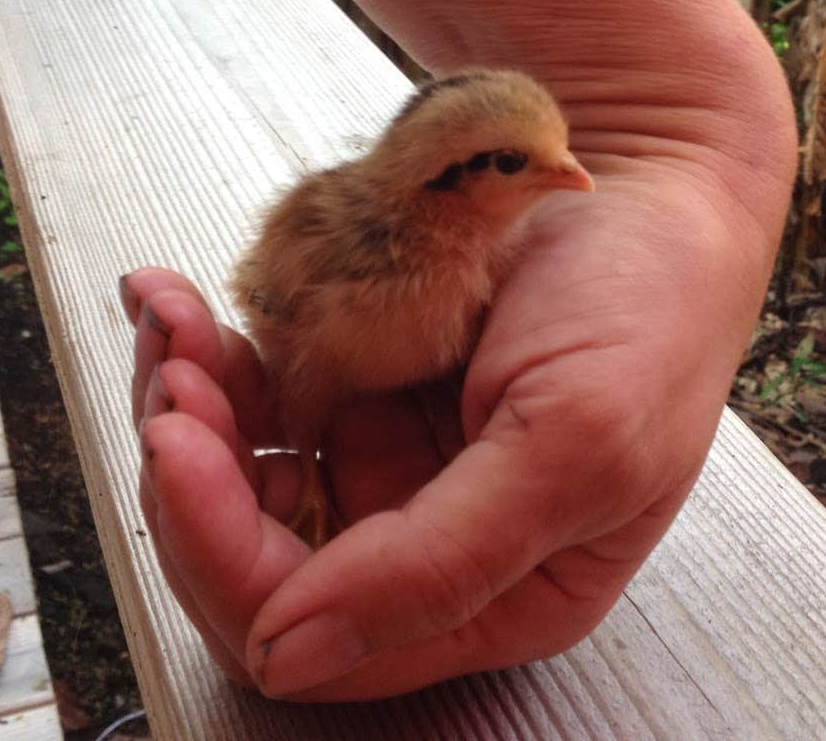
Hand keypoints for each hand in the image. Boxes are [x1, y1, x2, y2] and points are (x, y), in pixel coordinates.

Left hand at [126, 145, 785, 699]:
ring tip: (175, 322)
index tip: (181, 450)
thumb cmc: (649, 305)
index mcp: (497, 594)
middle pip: (257, 561)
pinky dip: (206, 350)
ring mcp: (387, 460)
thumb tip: (287, 654)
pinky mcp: (361, 387)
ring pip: (236, 477)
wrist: (648, 170)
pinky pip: (253, 394)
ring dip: (188, 404)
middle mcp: (428, 541)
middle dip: (194, 476)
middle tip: (175, 382)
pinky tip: (181, 302)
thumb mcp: (573, 445)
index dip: (228, 556)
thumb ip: (438, 565)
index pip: (321, 632)